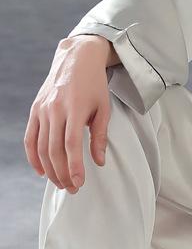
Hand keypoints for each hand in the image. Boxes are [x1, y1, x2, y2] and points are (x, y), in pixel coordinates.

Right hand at [24, 36, 112, 192]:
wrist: (76, 59)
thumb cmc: (94, 85)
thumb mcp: (104, 107)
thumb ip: (100, 135)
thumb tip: (99, 162)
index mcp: (74, 108)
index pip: (71, 144)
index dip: (74, 166)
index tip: (79, 183)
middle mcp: (55, 110)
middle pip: (54, 149)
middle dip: (62, 173)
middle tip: (72, 189)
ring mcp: (42, 110)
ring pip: (41, 147)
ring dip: (50, 169)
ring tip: (61, 183)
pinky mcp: (34, 110)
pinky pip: (30, 138)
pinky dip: (33, 157)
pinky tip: (41, 171)